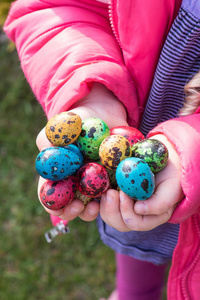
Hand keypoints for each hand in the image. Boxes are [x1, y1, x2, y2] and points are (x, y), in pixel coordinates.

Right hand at [36, 83, 127, 221]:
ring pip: (93, 205)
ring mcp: (95, 183)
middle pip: (72, 207)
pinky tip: (120, 191)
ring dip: (97, 208)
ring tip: (104, 200)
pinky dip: (117, 196)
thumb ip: (48, 138)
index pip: (51, 198)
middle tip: (86, 207)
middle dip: (77, 212)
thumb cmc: (78, 119)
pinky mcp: (113, 180)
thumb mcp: (59, 125)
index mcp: (59, 175)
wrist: (104, 113)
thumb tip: (47, 154)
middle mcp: (75, 183)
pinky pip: (115, 192)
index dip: (56, 207)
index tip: (67, 206)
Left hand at [100, 134, 183, 230]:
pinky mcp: (115, 196)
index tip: (124, 192)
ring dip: (105, 205)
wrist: (164, 159)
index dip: (127, 211)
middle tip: (111, 192)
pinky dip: (100, 198)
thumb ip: (160, 203)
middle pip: (120, 224)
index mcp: (152, 217)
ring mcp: (125, 206)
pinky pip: (103, 204)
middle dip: (112, 210)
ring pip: (109, 217)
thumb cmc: (172, 174)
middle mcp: (138, 215)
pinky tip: (103, 188)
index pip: (136, 223)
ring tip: (108, 190)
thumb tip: (138, 210)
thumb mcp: (171, 188)